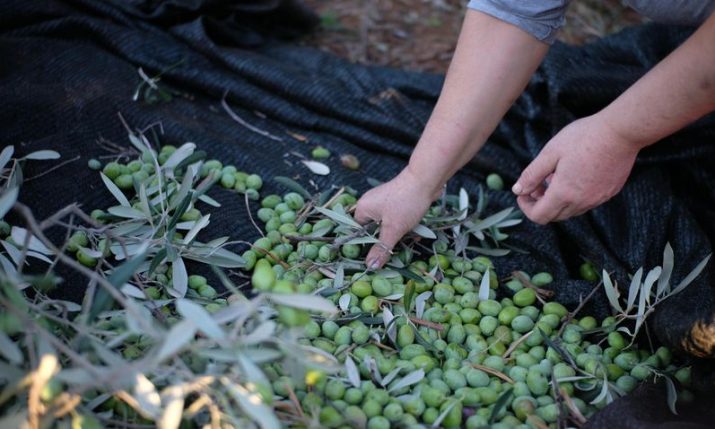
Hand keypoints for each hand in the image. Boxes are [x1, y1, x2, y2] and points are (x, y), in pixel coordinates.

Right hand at [354, 167, 439, 268]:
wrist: (427, 180)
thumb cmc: (406, 203)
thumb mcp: (393, 230)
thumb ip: (381, 248)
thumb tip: (370, 266)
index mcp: (363, 208)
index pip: (357, 232)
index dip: (364, 246)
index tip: (375, 257)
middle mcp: (370, 203)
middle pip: (373, 230)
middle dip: (385, 240)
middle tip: (394, 248)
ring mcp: (384, 201)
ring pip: (386, 225)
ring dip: (397, 234)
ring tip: (409, 237)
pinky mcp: (397, 200)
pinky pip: (396, 218)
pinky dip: (404, 226)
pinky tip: (415, 231)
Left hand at [512, 114, 642, 223]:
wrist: (621, 131)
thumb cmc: (584, 138)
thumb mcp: (550, 153)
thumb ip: (531, 174)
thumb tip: (517, 190)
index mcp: (564, 193)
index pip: (539, 216)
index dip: (526, 207)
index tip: (523, 193)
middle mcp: (582, 202)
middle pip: (554, 216)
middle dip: (540, 204)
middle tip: (537, 184)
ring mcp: (598, 199)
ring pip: (570, 211)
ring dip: (557, 200)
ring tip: (554, 176)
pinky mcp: (609, 192)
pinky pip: (586, 203)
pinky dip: (574, 197)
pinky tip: (573, 175)